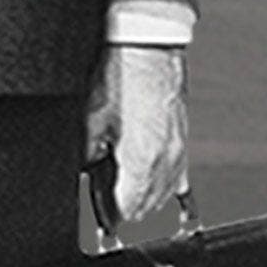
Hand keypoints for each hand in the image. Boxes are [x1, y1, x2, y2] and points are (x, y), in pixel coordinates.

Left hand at [81, 43, 187, 239]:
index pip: (127, 211)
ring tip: (122, 199)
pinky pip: (178, 176)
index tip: (98, 222)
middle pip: (146, 208)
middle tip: (103, 211)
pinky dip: (166, 188)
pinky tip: (157, 192)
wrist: (147, 44)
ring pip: (163, 195)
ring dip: (143, 203)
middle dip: (124, 213)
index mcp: (142, 160)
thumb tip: (85, 177)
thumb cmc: (121, 73)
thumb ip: (87, 157)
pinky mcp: (181, 139)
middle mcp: (166, 161)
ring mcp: (178, 151)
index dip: (108, 219)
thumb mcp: (90, 119)